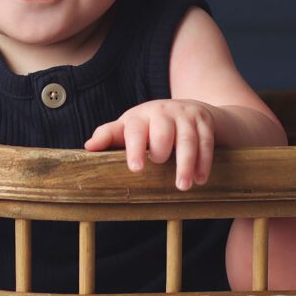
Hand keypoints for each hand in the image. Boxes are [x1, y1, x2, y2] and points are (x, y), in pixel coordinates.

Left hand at [85, 99, 215, 190]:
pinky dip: (204, 161)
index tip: (136, 169)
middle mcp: (163, 112)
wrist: (191, 109)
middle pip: (163, 132)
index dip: (134, 148)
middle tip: (161, 170)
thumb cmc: (153, 126)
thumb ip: (111, 137)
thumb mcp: (131, 128)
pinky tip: (200, 179)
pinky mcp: (205, 121)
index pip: (134, 131)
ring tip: (183, 186)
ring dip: (186, 163)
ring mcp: (186, 115)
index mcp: (141, 116)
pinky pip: (206, 141)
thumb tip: (88, 147)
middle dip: (162, 152)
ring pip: (187, 139)